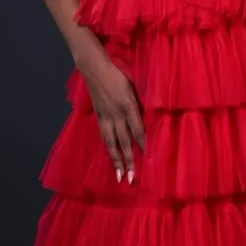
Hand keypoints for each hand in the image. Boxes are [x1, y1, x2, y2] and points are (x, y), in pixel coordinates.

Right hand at [79, 51, 145, 183]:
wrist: (94, 67)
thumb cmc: (118, 72)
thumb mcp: (133, 85)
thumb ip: (140, 102)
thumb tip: (150, 115)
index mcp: (128, 105)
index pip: (137, 129)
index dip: (142, 144)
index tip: (148, 158)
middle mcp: (117, 114)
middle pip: (124, 141)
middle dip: (128, 160)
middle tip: (131, 178)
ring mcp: (106, 116)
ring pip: (112, 142)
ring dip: (116, 160)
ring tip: (119, 175)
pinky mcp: (98, 116)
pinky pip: (104, 136)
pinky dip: (108, 148)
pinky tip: (111, 157)